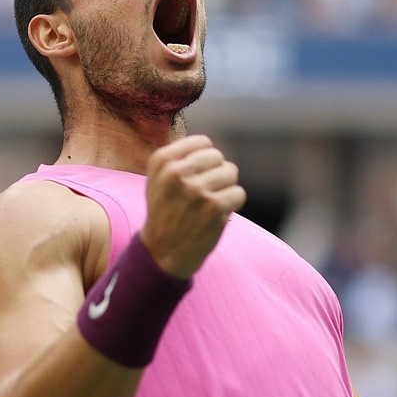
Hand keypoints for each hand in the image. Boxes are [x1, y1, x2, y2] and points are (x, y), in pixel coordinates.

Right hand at [141, 135, 246, 278]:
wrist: (161, 253)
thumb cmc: (165, 213)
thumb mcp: (158, 179)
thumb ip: (180, 157)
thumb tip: (211, 145)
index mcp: (162, 161)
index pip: (203, 143)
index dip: (206, 160)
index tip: (198, 177)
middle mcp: (177, 173)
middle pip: (218, 157)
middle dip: (217, 173)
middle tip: (205, 193)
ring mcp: (196, 190)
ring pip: (231, 173)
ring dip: (225, 189)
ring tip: (210, 204)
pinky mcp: (214, 208)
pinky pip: (239, 193)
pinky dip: (233, 204)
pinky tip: (218, 214)